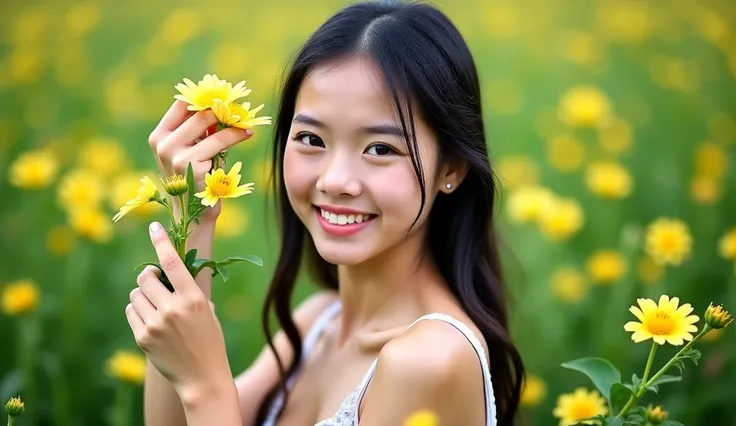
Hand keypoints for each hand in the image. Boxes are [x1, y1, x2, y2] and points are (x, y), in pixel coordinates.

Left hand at [125, 221, 232, 396]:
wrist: (202, 378)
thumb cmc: (209, 340)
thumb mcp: (207, 311)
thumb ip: (188, 291)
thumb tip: (167, 270)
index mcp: (194, 299)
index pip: (174, 263)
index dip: (161, 242)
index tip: (153, 227)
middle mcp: (173, 309)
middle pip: (145, 277)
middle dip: (147, 276)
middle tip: (154, 281)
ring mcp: (156, 324)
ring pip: (135, 294)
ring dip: (142, 295)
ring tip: (155, 306)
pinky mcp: (143, 337)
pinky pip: (131, 311)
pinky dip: (137, 310)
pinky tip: (150, 320)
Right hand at [148, 100, 253, 221]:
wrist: (193, 215)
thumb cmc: (196, 178)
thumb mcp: (191, 150)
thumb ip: (199, 129)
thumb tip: (223, 102)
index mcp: (159, 136)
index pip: (180, 104)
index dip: (204, 97)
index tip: (225, 95)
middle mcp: (163, 144)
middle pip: (197, 112)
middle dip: (222, 107)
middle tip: (240, 106)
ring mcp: (176, 156)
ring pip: (209, 124)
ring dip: (232, 121)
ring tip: (247, 120)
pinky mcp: (193, 166)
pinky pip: (220, 142)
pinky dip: (236, 136)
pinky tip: (247, 134)